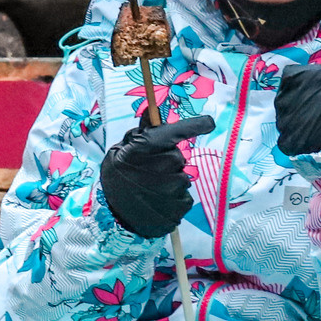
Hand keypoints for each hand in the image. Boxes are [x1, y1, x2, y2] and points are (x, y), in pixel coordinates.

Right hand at [100, 114, 216, 236]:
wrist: (112, 211)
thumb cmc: (117, 174)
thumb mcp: (123, 148)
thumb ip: (143, 131)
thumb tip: (152, 109)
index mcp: (150, 145)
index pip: (180, 131)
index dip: (197, 125)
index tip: (208, 122)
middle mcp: (167, 163)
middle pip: (178, 157)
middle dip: (167, 162)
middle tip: (150, 171)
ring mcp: (175, 186)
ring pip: (182, 177)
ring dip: (170, 181)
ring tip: (151, 189)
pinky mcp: (181, 204)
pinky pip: (184, 196)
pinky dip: (174, 199)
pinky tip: (158, 201)